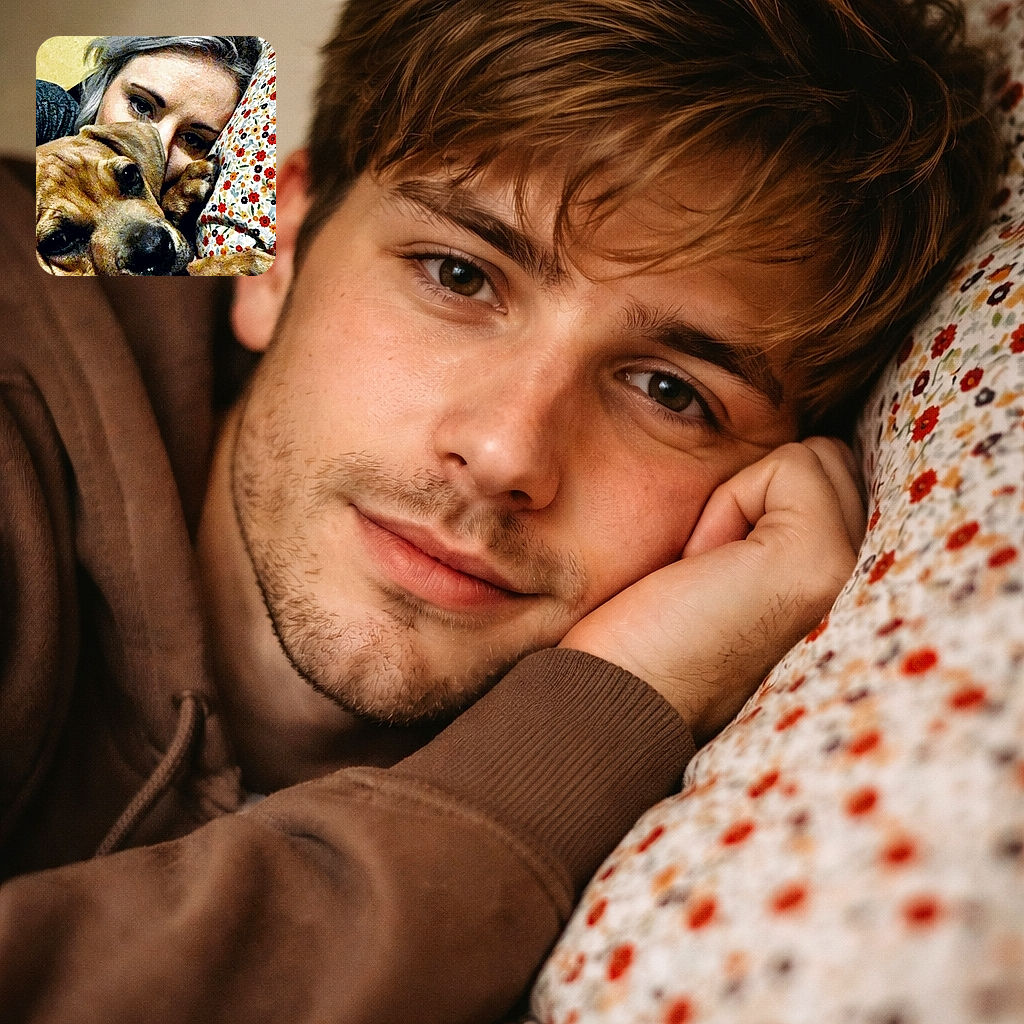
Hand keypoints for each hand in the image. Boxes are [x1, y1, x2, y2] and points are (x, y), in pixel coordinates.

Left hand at [559, 438, 865, 745]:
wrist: (614, 705)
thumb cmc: (654, 640)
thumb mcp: (738, 574)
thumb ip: (789, 526)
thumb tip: (804, 458)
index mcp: (859, 599)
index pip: (844, 487)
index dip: (767, 505)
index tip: (720, 573)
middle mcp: (874, 592)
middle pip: (835, 466)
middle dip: (760, 497)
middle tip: (711, 572)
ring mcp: (855, 579)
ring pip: (817, 460)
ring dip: (743, 501)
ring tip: (709, 573)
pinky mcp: (819, 564)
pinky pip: (789, 466)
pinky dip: (728, 504)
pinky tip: (701, 568)